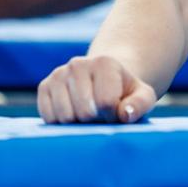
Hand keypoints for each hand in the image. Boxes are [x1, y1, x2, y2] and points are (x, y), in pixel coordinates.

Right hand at [38, 55, 156, 123]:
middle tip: (101, 114)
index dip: (113, 115)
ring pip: (65, 117)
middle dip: (95, 121)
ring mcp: (59, 74)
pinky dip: (61, 123)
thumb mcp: (143, 96)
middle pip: (84, 112)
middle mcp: (78, 64)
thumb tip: (125, 114)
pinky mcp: (44, 86)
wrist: (104, 82)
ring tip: (88, 113)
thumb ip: (140, 104)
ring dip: (78, 124)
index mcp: (104, 62)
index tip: (116, 111)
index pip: (106, 102)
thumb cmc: (125, 93)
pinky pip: (48, 117)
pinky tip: (73, 114)